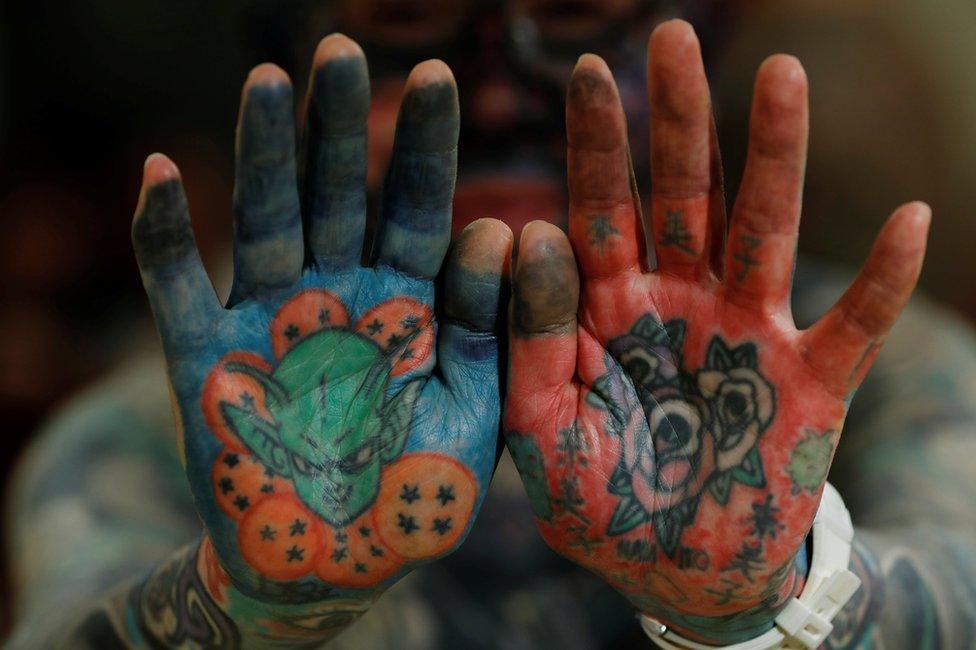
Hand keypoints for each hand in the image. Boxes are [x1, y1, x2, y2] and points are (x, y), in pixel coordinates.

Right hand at [133, 35, 509, 602]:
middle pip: (337, 193)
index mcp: (407, 301)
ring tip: (268, 80)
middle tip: (341, 50)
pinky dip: (163, 235)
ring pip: (264, 220)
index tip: (441, 73)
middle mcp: (337, 293)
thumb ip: (486, 326)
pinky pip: (177, 288)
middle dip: (339, 126)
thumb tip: (500, 226)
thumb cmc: (419, 490)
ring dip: (261, 153)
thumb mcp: (476, 412)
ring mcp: (268, 319)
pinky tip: (159, 172)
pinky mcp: (205, 357)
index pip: (416, 206)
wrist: (339, 558)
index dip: (424, 146)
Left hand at [504, 20, 928, 642]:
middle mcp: (680, 302)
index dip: (595, 143)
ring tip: (779, 75)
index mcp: (608, 311)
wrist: (675, 570)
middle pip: (681, 194)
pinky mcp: (811, 383)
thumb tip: (532, 230)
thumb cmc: (599, 503)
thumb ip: (531, 340)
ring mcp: (748, 334)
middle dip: (679, 118)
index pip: (598, 209)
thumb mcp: (540, 430)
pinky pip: (856, 324)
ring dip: (775, 156)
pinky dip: (883, 279)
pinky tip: (910, 220)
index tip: (587, 72)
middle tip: (671, 36)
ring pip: (764, 229)